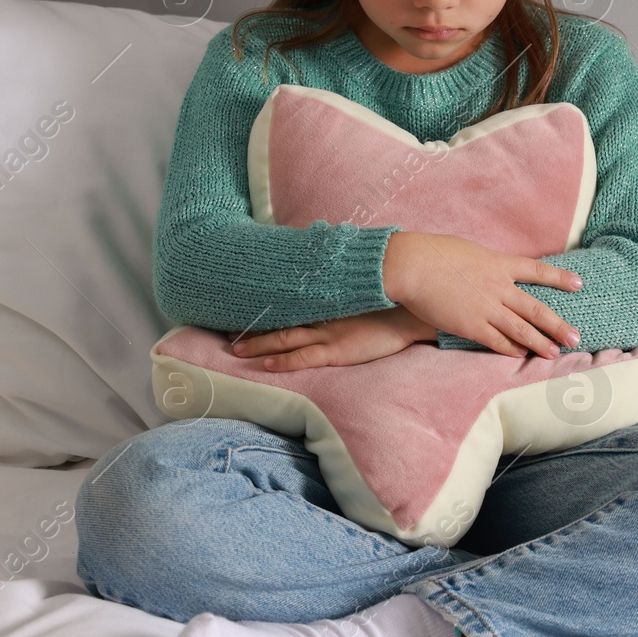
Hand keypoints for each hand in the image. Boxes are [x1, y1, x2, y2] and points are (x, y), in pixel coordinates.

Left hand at [229, 306, 436, 371]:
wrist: (412, 308)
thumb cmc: (391, 300)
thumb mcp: (361, 289)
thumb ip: (343, 286)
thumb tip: (331, 271)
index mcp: (325, 300)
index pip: (287, 305)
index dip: (263, 309)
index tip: (242, 309)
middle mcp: (321, 315)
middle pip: (278, 321)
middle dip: (251, 328)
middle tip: (225, 331)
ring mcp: (328, 333)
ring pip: (284, 339)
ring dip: (258, 345)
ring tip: (235, 349)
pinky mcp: (338, 350)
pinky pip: (305, 357)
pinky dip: (284, 361)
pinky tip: (267, 365)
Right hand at [382, 230, 582, 358]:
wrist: (413, 266)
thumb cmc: (434, 253)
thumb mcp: (469, 250)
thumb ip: (484, 261)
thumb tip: (491, 265)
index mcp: (498, 263)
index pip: (536, 270)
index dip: (558, 278)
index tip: (578, 284)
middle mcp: (498, 287)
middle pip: (535, 309)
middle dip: (557, 325)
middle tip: (575, 337)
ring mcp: (486, 308)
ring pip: (521, 329)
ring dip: (540, 342)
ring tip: (555, 353)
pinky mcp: (470, 325)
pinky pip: (496, 341)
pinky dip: (511, 349)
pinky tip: (521, 355)